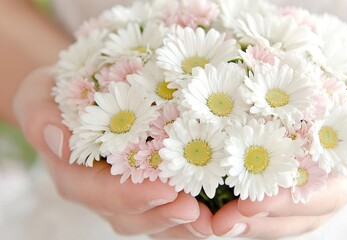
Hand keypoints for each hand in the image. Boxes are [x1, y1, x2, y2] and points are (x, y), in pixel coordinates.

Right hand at [12, 67, 213, 238]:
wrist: (81, 93)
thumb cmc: (59, 92)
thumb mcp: (38, 96)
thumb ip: (40, 117)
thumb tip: (58, 140)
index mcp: (76, 175)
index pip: (101, 194)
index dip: (132, 196)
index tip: (165, 191)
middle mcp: (103, 191)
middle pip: (133, 215)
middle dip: (166, 216)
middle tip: (198, 211)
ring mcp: (128, 190)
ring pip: (156, 216)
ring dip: (185, 220)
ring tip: (215, 218)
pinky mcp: (151, 182)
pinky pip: (172, 203)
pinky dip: (196, 207)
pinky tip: (220, 202)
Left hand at [210, 61, 346, 238]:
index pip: (323, 196)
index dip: (288, 203)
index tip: (251, 203)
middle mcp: (332, 189)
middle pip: (296, 215)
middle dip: (259, 221)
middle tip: (220, 223)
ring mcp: (310, 188)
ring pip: (280, 217)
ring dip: (246, 222)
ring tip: (211, 223)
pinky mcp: (290, 179)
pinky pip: (268, 200)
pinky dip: (243, 206)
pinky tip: (216, 205)